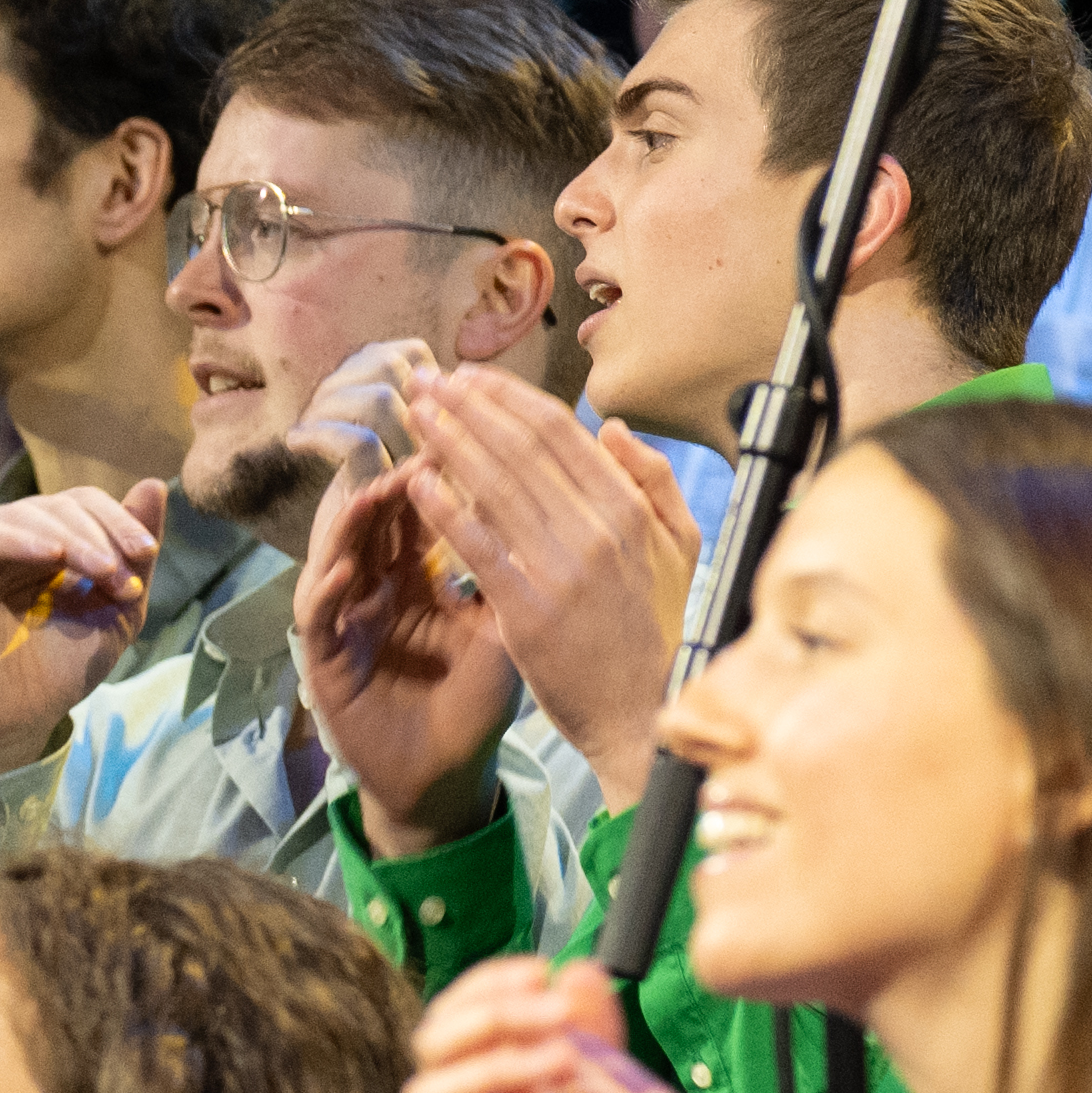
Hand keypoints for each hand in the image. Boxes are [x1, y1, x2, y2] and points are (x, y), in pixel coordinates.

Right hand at [0, 482, 167, 768]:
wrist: (13, 727)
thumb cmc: (60, 674)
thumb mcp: (115, 611)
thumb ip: (134, 554)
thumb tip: (154, 483)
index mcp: (44, 547)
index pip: (80, 505)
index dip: (116, 519)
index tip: (147, 555)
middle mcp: (6, 544)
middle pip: (55, 506)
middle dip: (98, 533)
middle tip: (122, 575)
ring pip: (20, 516)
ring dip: (68, 537)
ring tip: (100, 571)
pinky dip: (16, 539)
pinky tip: (50, 557)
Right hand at [291, 452, 522, 847]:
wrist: (449, 775)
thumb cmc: (477, 703)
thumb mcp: (504, 629)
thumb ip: (506, 573)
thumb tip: (534, 503)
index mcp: (417, 579)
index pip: (415, 515)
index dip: (427, 478)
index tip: (450, 440)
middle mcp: (374, 592)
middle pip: (370, 526)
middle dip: (385, 488)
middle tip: (407, 453)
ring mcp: (344, 623)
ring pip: (334, 558)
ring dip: (350, 527)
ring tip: (372, 496)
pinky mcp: (323, 662)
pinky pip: (315, 618)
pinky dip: (325, 591)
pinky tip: (344, 570)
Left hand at [374, 362, 700, 786]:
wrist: (642, 715)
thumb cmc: (654, 631)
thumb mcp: (680, 549)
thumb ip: (655, 482)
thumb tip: (612, 426)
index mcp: (630, 509)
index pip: (560, 432)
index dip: (507, 397)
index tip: (468, 377)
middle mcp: (599, 530)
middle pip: (520, 448)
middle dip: (466, 406)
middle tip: (423, 379)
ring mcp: (563, 570)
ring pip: (495, 486)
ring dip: (448, 440)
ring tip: (412, 412)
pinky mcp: (528, 612)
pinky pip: (479, 548)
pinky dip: (446, 510)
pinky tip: (415, 481)